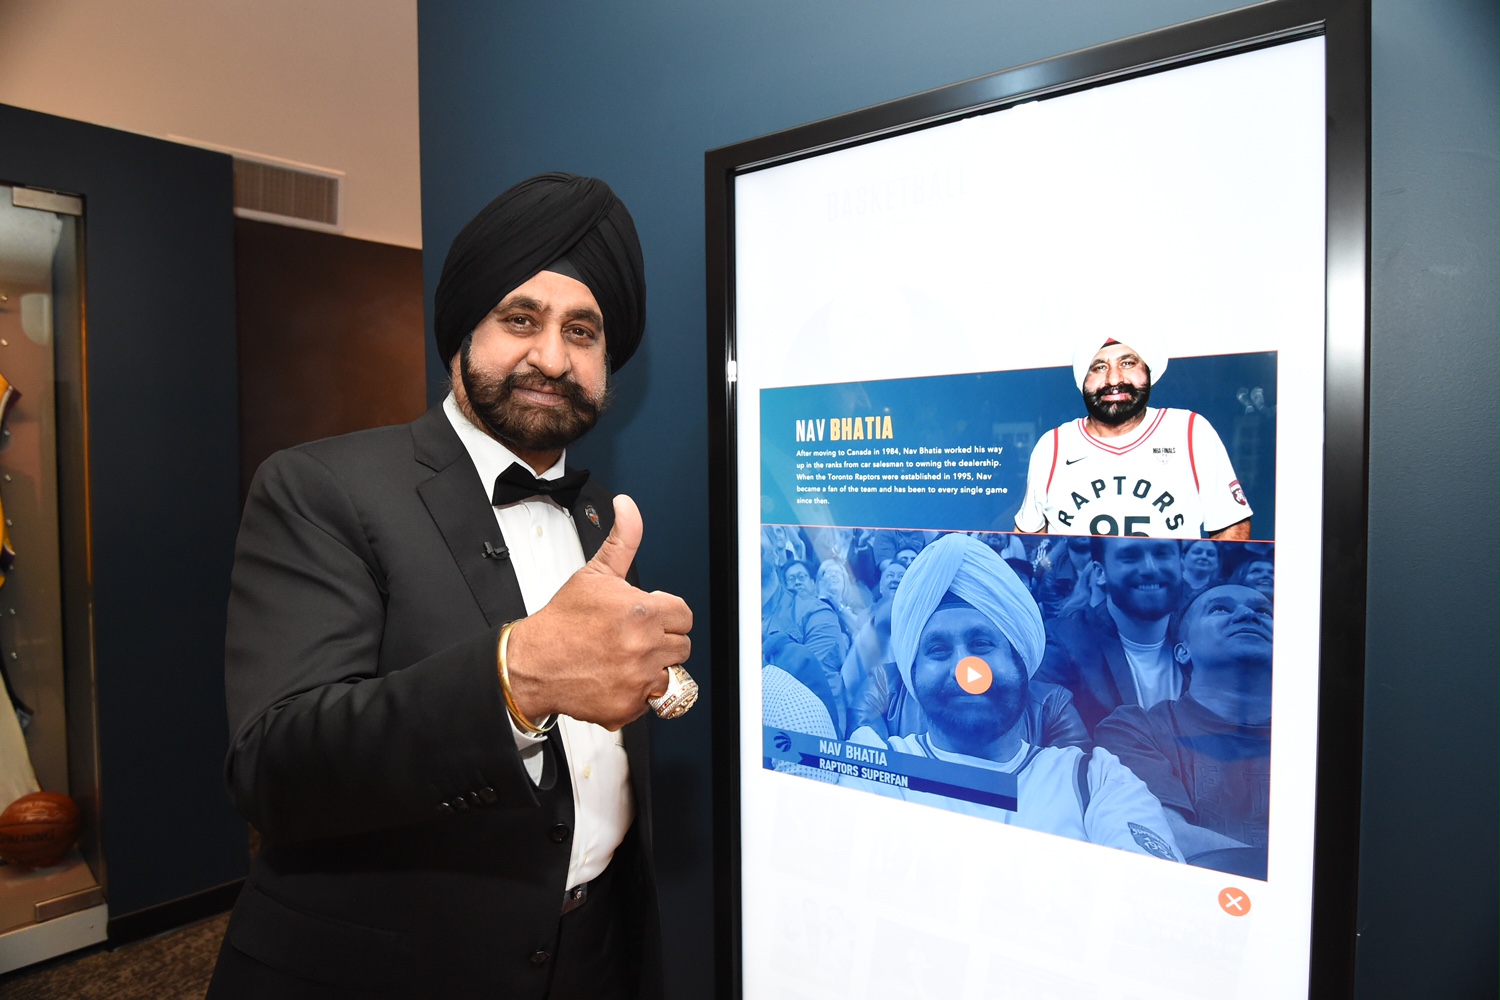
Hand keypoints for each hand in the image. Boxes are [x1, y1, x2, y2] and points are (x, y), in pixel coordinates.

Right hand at [504, 495, 691, 729]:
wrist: (533, 663)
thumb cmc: (563, 620)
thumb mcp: (595, 573)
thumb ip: (623, 539)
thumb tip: (628, 506)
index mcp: (642, 613)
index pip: (684, 616)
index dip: (666, 615)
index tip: (648, 618)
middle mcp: (644, 647)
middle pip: (681, 646)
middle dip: (662, 640)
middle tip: (633, 639)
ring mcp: (637, 680)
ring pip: (669, 674)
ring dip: (652, 668)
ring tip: (624, 659)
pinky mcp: (628, 706)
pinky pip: (650, 701)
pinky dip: (636, 693)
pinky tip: (615, 679)